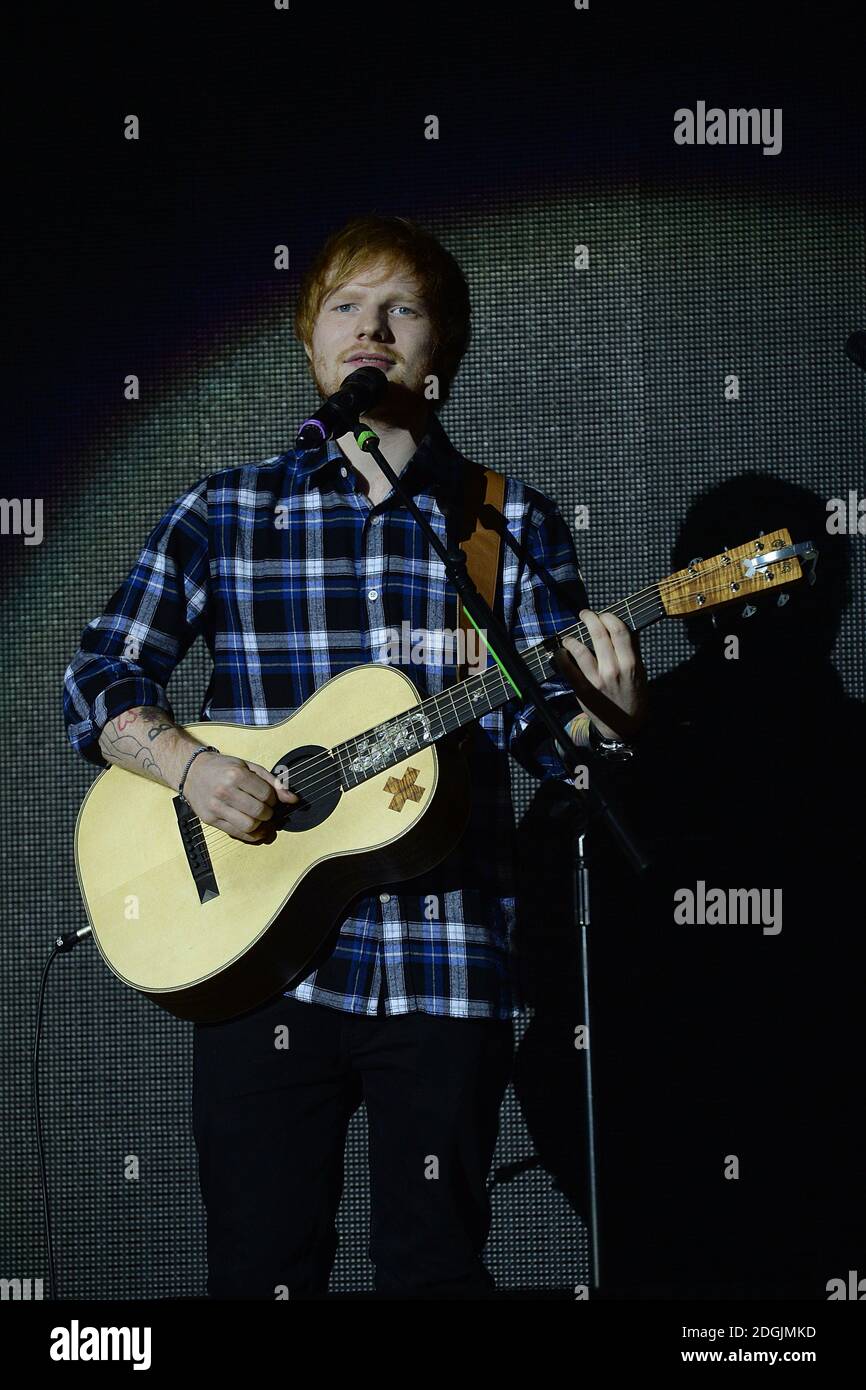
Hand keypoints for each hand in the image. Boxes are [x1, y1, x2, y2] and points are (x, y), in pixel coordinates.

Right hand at [182, 752, 298, 842]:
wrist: (192, 771)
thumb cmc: (222, 768)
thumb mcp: (249, 767)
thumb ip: (272, 782)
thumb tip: (292, 799)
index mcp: (236, 775)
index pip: (266, 795)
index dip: (274, 800)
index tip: (271, 799)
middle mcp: (224, 791)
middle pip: (259, 812)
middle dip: (269, 813)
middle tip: (267, 809)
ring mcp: (216, 807)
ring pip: (249, 826)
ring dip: (261, 826)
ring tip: (261, 819)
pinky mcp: (210, 820)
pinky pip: (236, 833)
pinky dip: (250, 835)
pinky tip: (255, 829)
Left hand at [552, 609, 648, 741]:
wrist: (624, 727)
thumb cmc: (634, 698)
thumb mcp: (640, 674)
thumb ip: (633, 651)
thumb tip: (625, 628)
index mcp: (631, 664)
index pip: (619, 631)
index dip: (609, 617)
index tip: (604, 614)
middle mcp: (613, 669)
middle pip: (599, 634)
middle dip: (590, 618)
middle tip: (584, 614)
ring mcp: (596, 680)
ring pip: (580, 649)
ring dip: (572, 638)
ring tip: (569, 637)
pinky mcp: (583, 690)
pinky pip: (568, 669)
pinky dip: (562, 657)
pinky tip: (561, 652)